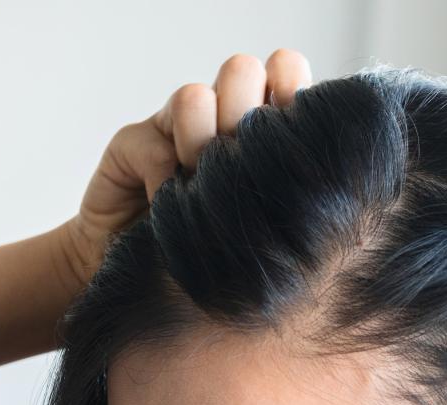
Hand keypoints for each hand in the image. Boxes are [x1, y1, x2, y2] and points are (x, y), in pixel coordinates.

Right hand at [57, 49, 313, 287]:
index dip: (290, 82)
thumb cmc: (215, 265)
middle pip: (241, 72)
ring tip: (199, 188)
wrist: (144, 290)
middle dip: (245, 112)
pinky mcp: (134, 142)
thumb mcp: (259, 230)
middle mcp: (221, 120)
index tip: (295, 116)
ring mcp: (176, 128)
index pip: (285, 74)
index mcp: (264, 132)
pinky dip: (164, 182)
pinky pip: (155, 145)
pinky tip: (167, 209)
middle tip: (240, 160)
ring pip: (195, 97)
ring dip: (201, 144)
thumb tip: (312, 163)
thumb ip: (283, 189)